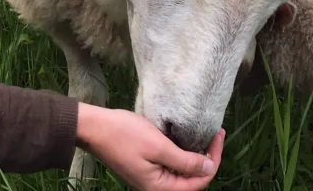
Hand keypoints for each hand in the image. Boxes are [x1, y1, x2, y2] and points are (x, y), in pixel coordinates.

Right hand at [75, 103, 225, 190]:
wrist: (93, 128)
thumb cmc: (123, 135)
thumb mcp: (158, 146)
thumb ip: (185, 161)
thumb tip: (210, 167)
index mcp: (160, 188)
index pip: (198, 182)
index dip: (213, 160)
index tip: (219, 136)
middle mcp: (156, 187)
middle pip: (191, 179)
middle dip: (207, 158)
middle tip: (215, 133)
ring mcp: (150, 178)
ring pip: (181, 172)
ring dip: (195, 155)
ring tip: (205, 135)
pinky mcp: (145, 168)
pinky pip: (170, 166)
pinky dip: (182, 154)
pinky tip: (186, 139)